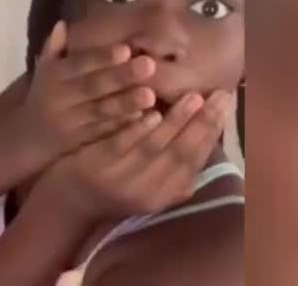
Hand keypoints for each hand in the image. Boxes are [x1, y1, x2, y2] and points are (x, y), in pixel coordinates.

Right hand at [17, 21, 158, 162]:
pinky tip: (145, 119)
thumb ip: (53, 48)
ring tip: (152, 95)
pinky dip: (123, 127)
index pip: (79, 64)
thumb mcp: (43, 70)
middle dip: (121, 76)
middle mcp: (61, 97)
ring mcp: (71, 122)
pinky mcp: (80, 142)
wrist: (26, 138)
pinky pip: (103, 134)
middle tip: (149, 65)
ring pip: (101, 111)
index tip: (127, 49)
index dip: (101, 57)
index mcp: (54, 75)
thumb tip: (62, 23)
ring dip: (126, 103)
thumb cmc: (43, 95)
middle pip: (93, 86)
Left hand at [38, 89, 234, 222]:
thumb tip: (210, 146)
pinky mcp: (98, 167)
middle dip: (204, 124)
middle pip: (182, 154)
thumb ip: (176, 172)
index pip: (196, 161)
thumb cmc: (115, 186)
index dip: (214, 132)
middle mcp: (149, 192)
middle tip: (220, 95)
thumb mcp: (149, 186)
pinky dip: (140, 129)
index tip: (228, 104)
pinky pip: (123, 146)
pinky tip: (153, 112)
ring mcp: (123, 180)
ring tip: (194, 97)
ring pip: (156, 148)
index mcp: (165, 194)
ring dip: (177, 123)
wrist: (69, 201)